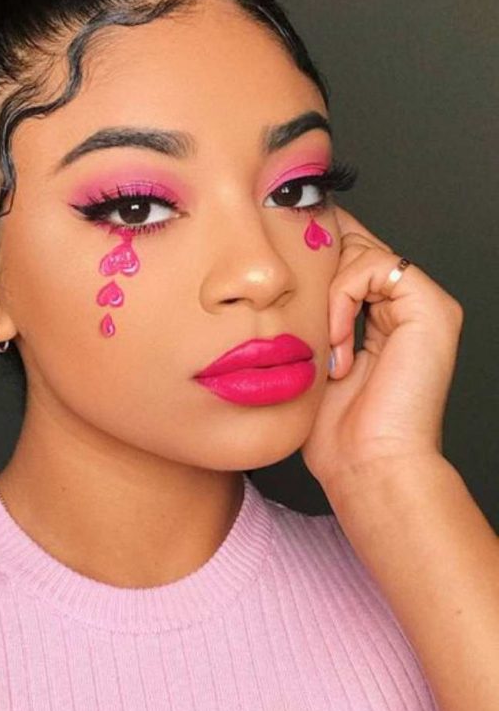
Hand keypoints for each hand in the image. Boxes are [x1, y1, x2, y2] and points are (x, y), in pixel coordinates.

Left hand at [301, 207, 463, 498]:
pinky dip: (343, 299)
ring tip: (325, 346)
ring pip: (360, 252)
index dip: (312, 257)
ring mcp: (423, 305)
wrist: (367, 464)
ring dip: (327, 295)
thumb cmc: (337, 430)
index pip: (346, 259)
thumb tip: (278, 285)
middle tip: (293, 301)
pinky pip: (374, 266)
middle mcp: (406, 307)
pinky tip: (337, 343)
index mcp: (383, 318)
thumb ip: (308, 318)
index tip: (278, 272)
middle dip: (314, 265)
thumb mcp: (311, 360)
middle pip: (353, 245)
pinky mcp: (431, 307)